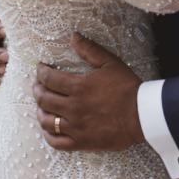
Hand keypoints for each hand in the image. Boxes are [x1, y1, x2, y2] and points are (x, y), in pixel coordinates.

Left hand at [33, 34, 143, 150]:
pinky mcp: (81, 142)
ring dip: (39, 112)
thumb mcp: (109, 62)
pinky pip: (57, 142)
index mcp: (78, 87)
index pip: (49, 79)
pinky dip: (48, 135)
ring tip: (41, 106)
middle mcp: (73, 107)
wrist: (141, 115)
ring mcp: (76, 127)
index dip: (40, 72)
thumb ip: (89, 49)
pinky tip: (49, 129)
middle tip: (37, 85)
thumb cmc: (126, 87)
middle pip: (44, 99)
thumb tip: (73, 36)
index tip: (40, 69)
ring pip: (47, 121)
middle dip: (37, 90)